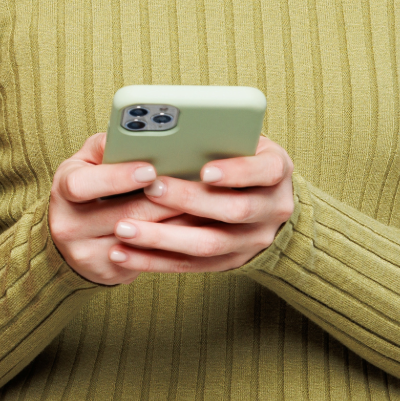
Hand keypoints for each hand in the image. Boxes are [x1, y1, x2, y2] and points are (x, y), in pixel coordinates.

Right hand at [47, 131, 192, 284]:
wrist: (72, 237)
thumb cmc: (88, 188)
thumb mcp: (86, 162)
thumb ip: (106, 146)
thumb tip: (132, 135)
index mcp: (63, 192)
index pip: (84, 185)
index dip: (118, 177)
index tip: (150, 170)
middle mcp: (69, 226)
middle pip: (122, 215)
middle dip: (163, 200)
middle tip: (196, 185)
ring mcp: (87, 254)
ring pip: (141, 240)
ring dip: (176, 223)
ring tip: (204, 205)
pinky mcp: (108, 273)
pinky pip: (148, 259)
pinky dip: (174, 243)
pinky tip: (196, 229)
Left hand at [49, 132, 294, 283]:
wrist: (267, 201)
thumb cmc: (240, 155)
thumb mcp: (242, 139)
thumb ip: (217, 136)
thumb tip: (168, 134)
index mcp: (277, 170)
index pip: (265, 171)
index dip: (237, 172)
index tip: (206, 169)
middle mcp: (273, 209)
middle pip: (234, 210)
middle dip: (190, 200)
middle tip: (151, 189)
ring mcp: (253, 240)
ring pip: (209, 244)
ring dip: (163, 238)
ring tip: (124, 228)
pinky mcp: (231, 262)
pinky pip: (191, 266)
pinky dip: (153, 261)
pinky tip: (121, 253)